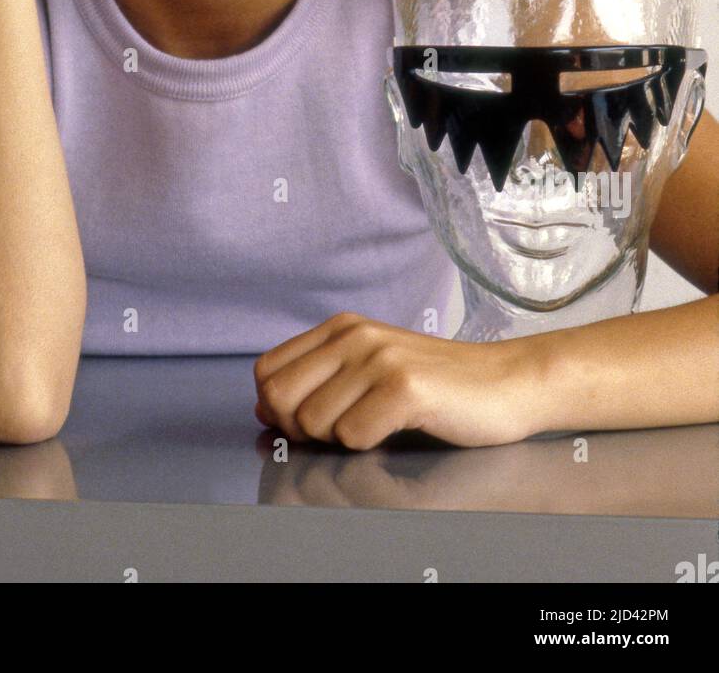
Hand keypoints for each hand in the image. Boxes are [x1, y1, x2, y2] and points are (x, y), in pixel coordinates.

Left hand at [253, 312, 539, 449]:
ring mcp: (379, 357)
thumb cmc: (439, 385)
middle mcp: (354, 334)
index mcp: (341, 327)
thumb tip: (263, 407)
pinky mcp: (404, 387)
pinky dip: (369, 444)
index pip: (266, 372)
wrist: (507, 381)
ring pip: (313, 422)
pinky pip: (352, 435)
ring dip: (339, 439)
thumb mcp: (370, 370)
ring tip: (377, 426)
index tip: (310, 423)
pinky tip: (398, 428)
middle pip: (279, 399)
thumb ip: (319, 382)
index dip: (277, 408)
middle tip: (342, 432)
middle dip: (300, 430)